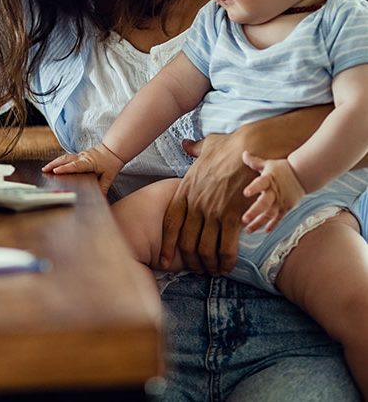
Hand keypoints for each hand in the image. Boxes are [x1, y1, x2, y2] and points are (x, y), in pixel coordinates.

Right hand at [42, 144, 123, 193]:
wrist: (114, 149)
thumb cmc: (111, 162)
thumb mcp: (109, 177)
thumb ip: (103, 187)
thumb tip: (100, 198)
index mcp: (89, 162)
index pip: (75, 166)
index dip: (65, 168)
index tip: (56, 171)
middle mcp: (82, 157)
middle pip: (65, 159)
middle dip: (53, 164)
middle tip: (44, 170)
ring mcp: (80, 155)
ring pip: (64, 157)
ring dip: (54, 162)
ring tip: (45, 168)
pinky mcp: (79, 155)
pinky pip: (67, 157)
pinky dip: (59, 161)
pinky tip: (54, 165)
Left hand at [159, 105, 329, 274]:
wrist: (251, 147)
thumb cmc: (230, 146)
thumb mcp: (205, 146)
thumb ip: (194, 150)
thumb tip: (186, 144)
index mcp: (185, 190)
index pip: (169, 224)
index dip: (167, 245)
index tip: (164, 260)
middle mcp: (195, 204)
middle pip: (186, 242)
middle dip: (190, 260)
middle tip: (198, 269)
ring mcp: (213, 211)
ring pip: (205, 248)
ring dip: (209, 264)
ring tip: (214, 271)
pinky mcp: (232, 216)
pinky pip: (226, 247)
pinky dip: (226, 261)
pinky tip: (228, 266)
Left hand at [241, 152, 304, 232]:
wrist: (303, 175)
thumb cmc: (282, 169)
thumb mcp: (268, 164)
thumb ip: (254, 161)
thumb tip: (243, 153)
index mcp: (268, 179)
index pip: (260, 183)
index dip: (253, 188)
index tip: (245, 193)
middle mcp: (274, 192)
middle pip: (264, 203)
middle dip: (254, 212)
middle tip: (244, 220)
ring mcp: (281, 201)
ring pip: (269, 214)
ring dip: (259, 222)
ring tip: (248, 230)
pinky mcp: (286, 207)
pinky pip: (279, 218)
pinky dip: (273, 225)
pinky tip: (265, 231)